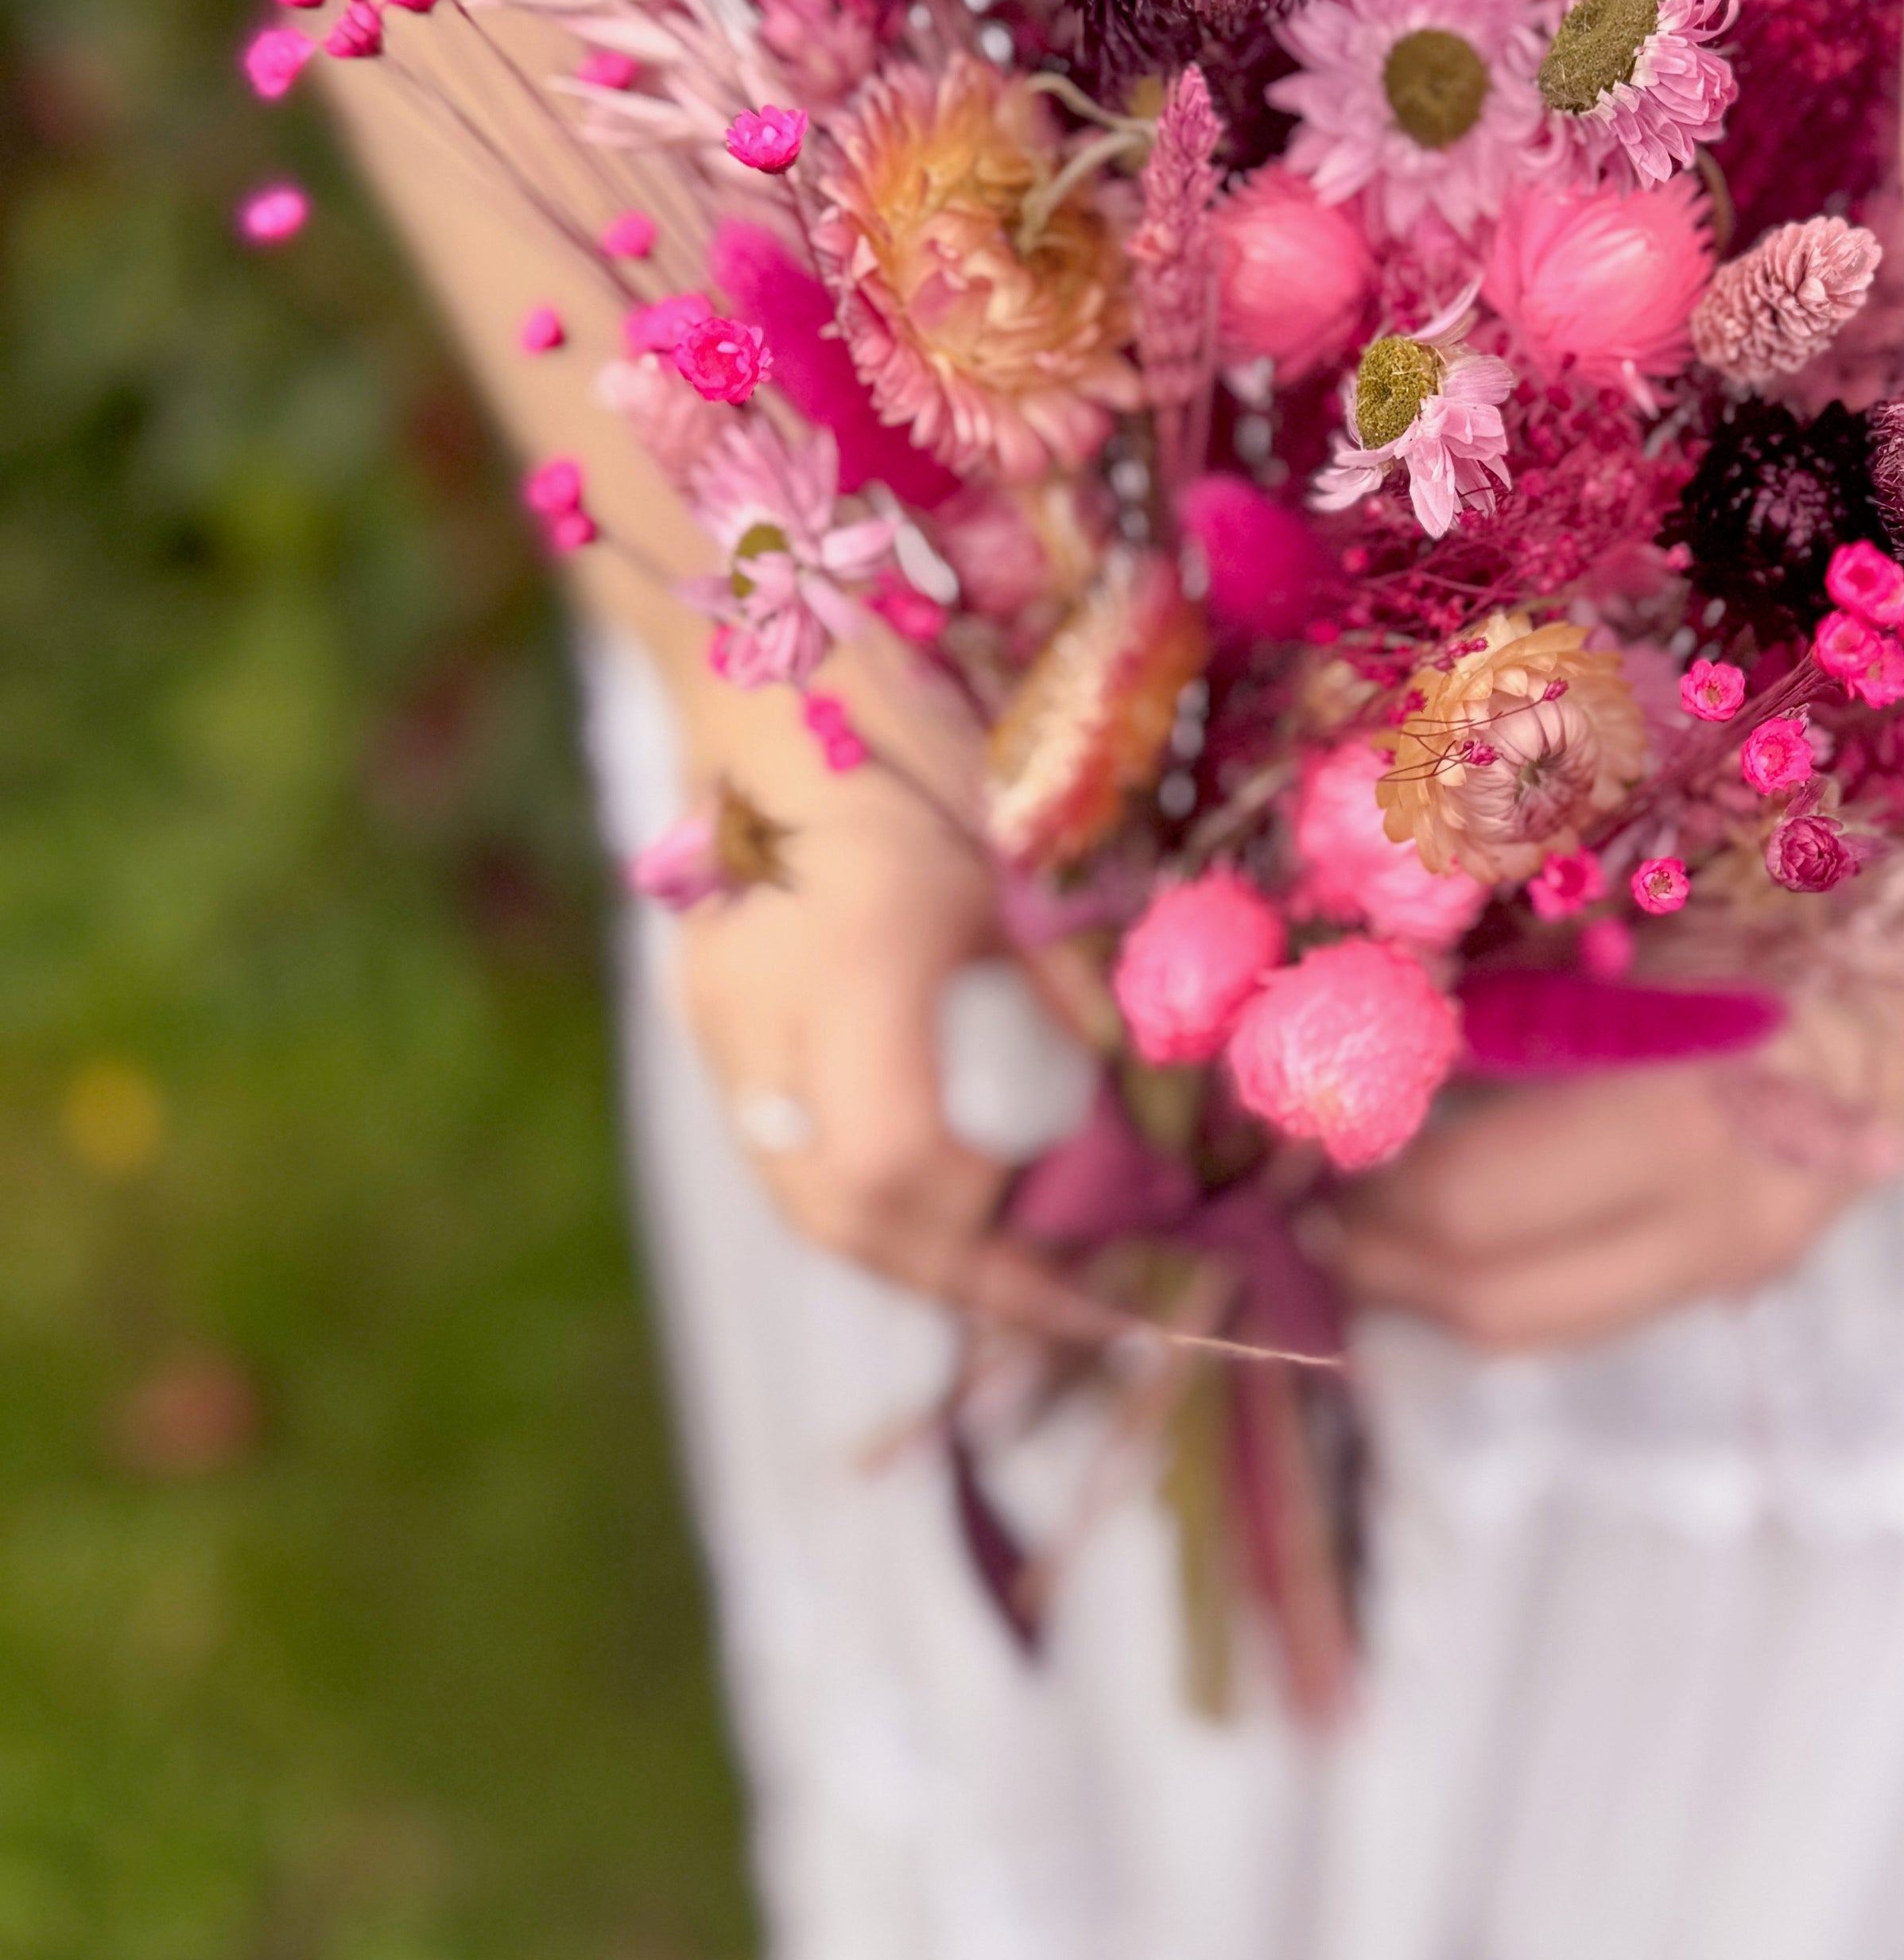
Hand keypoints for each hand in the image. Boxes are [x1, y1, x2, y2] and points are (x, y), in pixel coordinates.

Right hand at [673, 740, 1107, 1343]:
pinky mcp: (706, 1013)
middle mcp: (756, 1011)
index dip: (1005, 1242)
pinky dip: (869, 1193)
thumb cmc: (910, 730)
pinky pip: (784, 1148)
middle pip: (844, 1216)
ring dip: (916, 1248)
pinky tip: (949, 1190)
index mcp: (848, 965)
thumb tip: (1142, 1120)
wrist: (769, 658)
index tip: (1104, 1260)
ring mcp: (714, 1019)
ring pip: (804, 1198)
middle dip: (969, 1276)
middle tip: (1082, 1301)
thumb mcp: (1020, 852)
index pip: (906, 1171)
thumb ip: (1073, 988)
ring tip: (1022, 1265)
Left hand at [1328, 896, 1903, 1354]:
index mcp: (1683, 1127)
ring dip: (1447, 1280)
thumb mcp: (1658, 911)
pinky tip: (1486, 1200)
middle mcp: (1717, 1226)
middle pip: (1493, 1307)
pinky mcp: (1764, 1256)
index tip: (1301, 1137)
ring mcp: (1749, 1256)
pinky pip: (1606, 1293)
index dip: (1367, 1187)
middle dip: (1385, 1268)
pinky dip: (1525, 1264)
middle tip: (1314, 1202)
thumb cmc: (1820, 878)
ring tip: (1383, 1210)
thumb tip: (1375, 1039)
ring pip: (1546, 1321)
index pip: (1468, 1216)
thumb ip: (1525, 988)